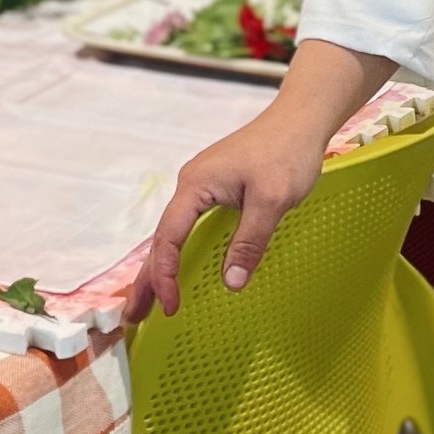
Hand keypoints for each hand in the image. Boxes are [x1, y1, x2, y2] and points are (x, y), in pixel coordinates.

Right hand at [127, 98, 331, 323]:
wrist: (300, 118)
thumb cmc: (287, 153)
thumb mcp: (272, 200)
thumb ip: (249, 241)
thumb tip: (230, 282)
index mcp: (195, 185)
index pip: (168, 237)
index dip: (165, 275)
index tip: (171, 306)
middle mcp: (190, 184)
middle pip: (161, 237)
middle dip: (147, 278)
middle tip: (134, 316)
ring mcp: (201, 184)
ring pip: (173, 232)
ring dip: (160, 266)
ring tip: (148, 300)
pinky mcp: (215, 186)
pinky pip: (188, 224)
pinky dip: (178, 249)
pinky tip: (178, 265)